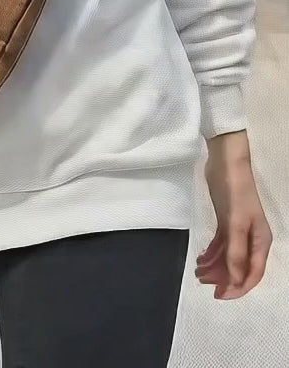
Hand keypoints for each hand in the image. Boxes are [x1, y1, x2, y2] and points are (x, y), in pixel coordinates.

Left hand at [195, 130, 271, 298]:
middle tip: (202, 280)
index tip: (219, 295)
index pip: (252, 273)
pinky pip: (221, 244)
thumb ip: (235, 253)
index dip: (237, 287)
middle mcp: (252, 238)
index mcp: (260, 241)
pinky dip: (212, 253)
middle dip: (222, 277)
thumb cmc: (234, 191)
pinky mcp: (226, 221)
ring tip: (197, 270)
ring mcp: (239, 230)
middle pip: (239, 267)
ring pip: (228, 256)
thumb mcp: (235, 223)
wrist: (225, 161)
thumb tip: (235, 281)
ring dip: (214, 266)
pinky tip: (201, 258)